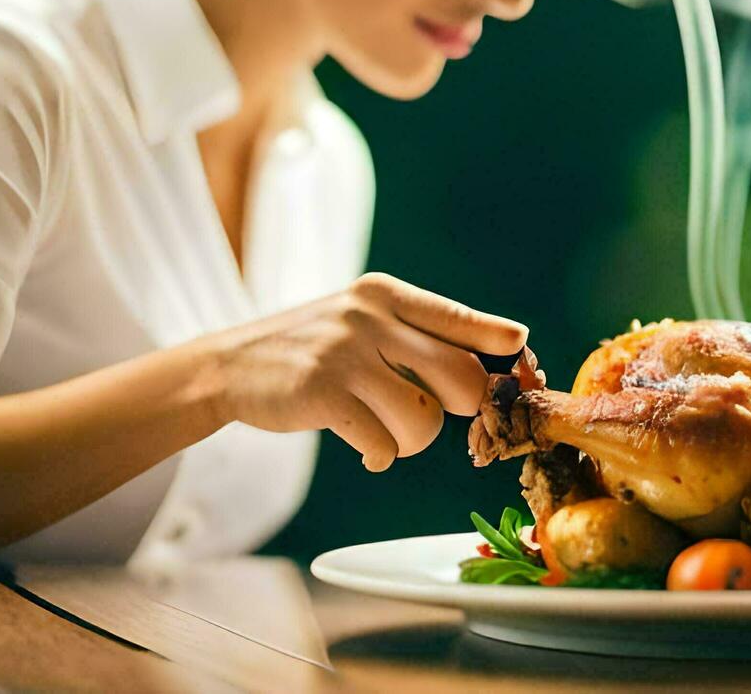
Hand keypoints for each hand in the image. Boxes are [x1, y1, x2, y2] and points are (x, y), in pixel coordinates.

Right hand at [199, 272, 526, 470]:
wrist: (228, 366)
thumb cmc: (312, 348)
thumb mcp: (359, 319)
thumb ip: (413, 333)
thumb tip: (489, 360)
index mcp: (384, 294)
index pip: (457, 316)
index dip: (495, 337)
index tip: (521, 347)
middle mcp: (369, 317)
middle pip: (460, 375)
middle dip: (463, 408)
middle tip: (440, 414)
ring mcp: (345, 354)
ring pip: (423, 419)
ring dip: (412, 440)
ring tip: (386, 432)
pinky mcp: (322, 394)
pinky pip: (382, 444)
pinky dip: (380, 456)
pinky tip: (363, 448)